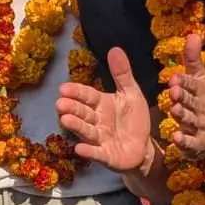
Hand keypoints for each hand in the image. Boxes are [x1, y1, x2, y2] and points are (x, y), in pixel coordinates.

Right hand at [57, 47, 152, 172]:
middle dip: (71, 108)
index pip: (87, 96)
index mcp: (102, 104)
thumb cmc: (134, 120)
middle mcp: (97, 121)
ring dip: (75, 126)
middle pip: (82, 113)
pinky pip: (96, 153)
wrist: (144, 148)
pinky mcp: (106, 156)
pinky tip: (79, 149)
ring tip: (65, 120)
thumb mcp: (131, 94)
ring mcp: (99, 139)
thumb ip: (122, 74)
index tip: (63, 88)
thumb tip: (114, 48)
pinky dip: (88, 151)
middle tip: (60, 103)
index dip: (76, 92)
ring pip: (86, 131)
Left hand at [170, 33, 204, 156]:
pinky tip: (175, 138)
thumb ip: (192, 60)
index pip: (193, 85)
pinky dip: (184, 142)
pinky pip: (190, 144)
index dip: (185, 81)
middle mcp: (201, 109)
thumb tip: (192, 34)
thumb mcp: (200, 80)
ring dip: (183, 116)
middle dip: (184, 97)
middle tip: (174, 91)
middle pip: (192, 103)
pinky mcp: (196, 145)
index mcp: (200, 92)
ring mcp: (200, 127)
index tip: (175, 77)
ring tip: (175, 110)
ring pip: (191, 122)